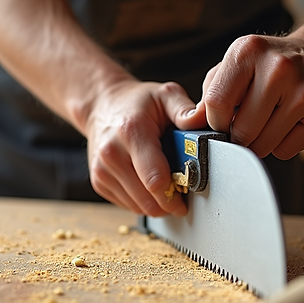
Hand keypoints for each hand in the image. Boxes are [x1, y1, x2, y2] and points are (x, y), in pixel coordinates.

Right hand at [85, 80, 207, 216]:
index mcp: (131, 132)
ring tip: (165, 185)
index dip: (175, 196)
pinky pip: (127, 205)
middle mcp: (111, 154)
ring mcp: (102, 170)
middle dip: (169, 203)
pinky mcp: (99, 182)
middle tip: (181, 194)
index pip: (155, 179)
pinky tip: (147, 183)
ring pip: (138, 207)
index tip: (187, 199)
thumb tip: (204, 119)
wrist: (102, 105)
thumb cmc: (136, 102)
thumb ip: (185, 109)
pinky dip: (142, 200)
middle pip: (147, 200)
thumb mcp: (165, 95)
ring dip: (156, 204)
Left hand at [196, 34, 303, 159]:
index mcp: (248, 51)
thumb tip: (190, 125)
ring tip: (267, 121)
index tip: (222, 121)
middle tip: (243, 127)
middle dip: (237, 137)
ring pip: (264, 145)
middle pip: (242, 130)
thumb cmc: (267, 66)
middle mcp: (279, 69)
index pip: (217, 104)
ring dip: (258, 143)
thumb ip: (210, 95)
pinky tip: (287, 123)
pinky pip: (286, 151)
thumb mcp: (234, 67)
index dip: (215, 121)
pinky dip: (281, 145)